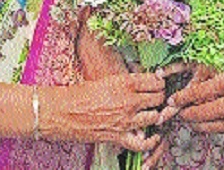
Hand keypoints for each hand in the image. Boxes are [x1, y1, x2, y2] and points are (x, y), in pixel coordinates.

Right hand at [44, 72, 166, 151]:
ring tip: (152, 113)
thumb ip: (126, 82)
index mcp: (125, 82)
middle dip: (161, 98)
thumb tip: (141, 83)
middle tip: (157, 98)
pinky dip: (150, 140)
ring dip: (156, 115)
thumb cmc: (80, 94)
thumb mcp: (107, 80)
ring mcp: (126, 119)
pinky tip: (152, 136)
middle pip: (159, 97)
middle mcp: (129, 100)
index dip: (160, 82)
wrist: (62, 112)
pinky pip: (143, 142)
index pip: (156, 80)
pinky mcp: (119, 136)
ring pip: (156, 117)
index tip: (158, 84)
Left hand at [168, 64, 223, 133]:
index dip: (181, 98)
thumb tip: (208, 81)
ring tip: (192, 120)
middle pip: (198, 115)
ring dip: (198, 124)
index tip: (173, 100)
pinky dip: (216, 127)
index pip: (196, 93)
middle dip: (185, 115)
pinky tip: (214, 123)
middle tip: (179, 113)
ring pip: (209, 127)